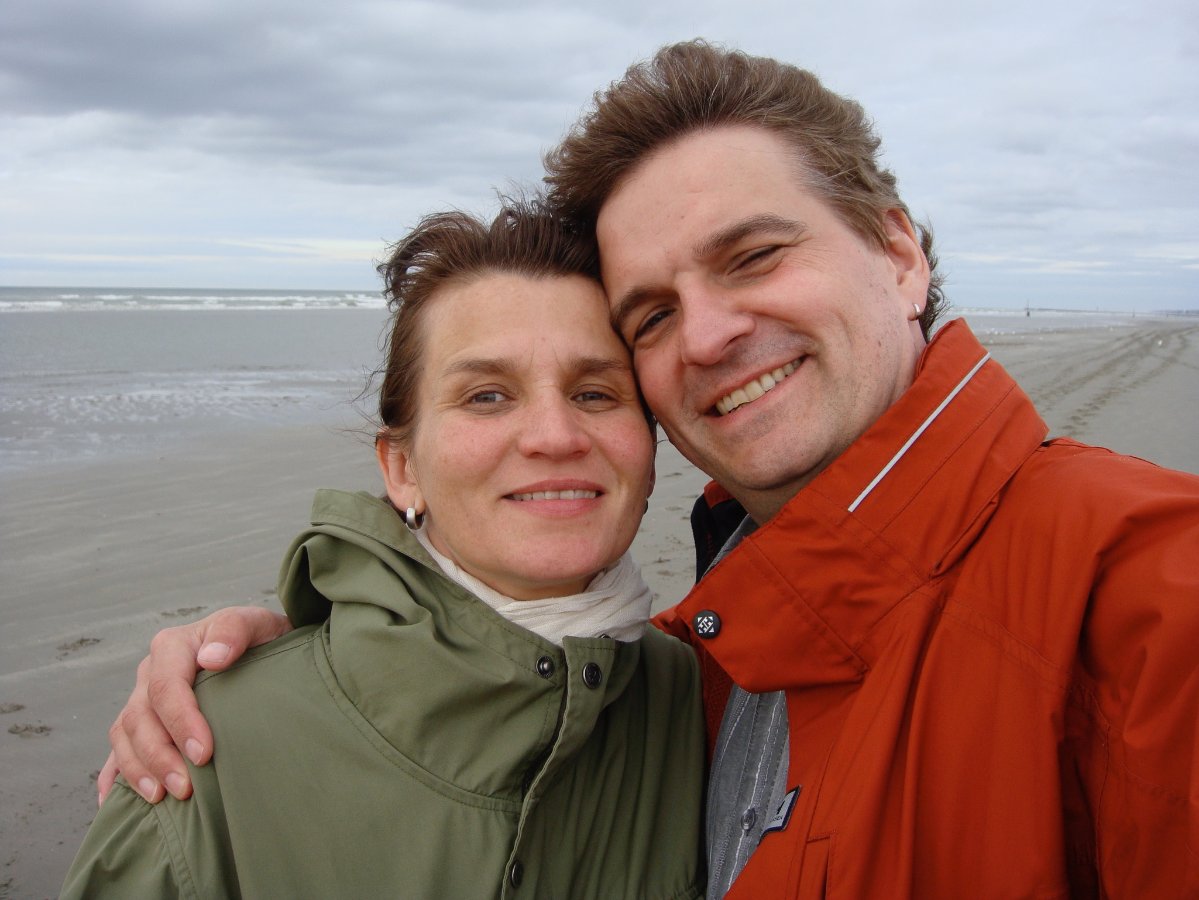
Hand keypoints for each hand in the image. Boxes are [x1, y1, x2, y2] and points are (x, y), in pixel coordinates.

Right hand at [98, 606, 292, 805]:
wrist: (260, 648)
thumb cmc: (260, 639)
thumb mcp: (257, 624)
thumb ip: (235, 630)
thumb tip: (212, 658)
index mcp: (174, 646)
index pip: (167, 687)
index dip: (181, 721)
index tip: (204, 753)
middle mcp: (150, 672)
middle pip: (140, 717)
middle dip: (159, 756)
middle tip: (186, 789)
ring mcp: (141, 699)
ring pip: (124, 736)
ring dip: (138, 770)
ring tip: (161, 798)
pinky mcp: (140, 723)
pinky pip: (116, 750)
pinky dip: (113, 776)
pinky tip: (112, 803)